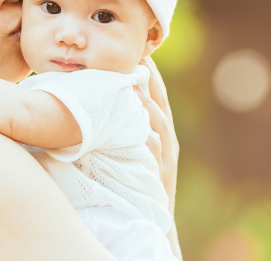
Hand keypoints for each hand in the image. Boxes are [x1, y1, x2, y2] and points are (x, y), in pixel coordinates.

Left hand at [137, 57, 178, 214]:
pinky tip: (144, 130)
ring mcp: (165, 156)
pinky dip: (151, 140)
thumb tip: (104, 98)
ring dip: (149, 103)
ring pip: (160, 124)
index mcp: (158, 128)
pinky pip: (157, 154)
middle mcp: (166, 138)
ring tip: (136, 85)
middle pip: (159, 102)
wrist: (154, 219)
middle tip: (138, 56)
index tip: (137, 50)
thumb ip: (124, 123)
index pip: (154, 93)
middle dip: (150, 79)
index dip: (147, 71)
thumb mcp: (130, 146)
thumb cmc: (136, 178)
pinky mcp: (161, 174)